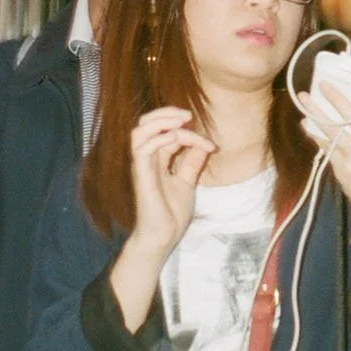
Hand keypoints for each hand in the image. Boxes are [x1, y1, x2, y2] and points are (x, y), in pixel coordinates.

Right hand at [128, 107, 214, 257]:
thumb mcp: (188, 182)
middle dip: (166, 113)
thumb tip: (204, 144)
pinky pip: (142, 149)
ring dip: (160, 121)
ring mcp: (142, 167)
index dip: (189, 133)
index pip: (169, 135)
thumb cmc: (171, 214)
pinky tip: (175, 138)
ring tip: (181, 120)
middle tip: (188, 115)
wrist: (163, 237)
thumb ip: (192, 163)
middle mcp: (147, 160)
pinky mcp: (141, 176)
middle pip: (146, 124)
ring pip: (139, 131)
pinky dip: (158, 138)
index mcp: (157, 160)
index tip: (211, 145)